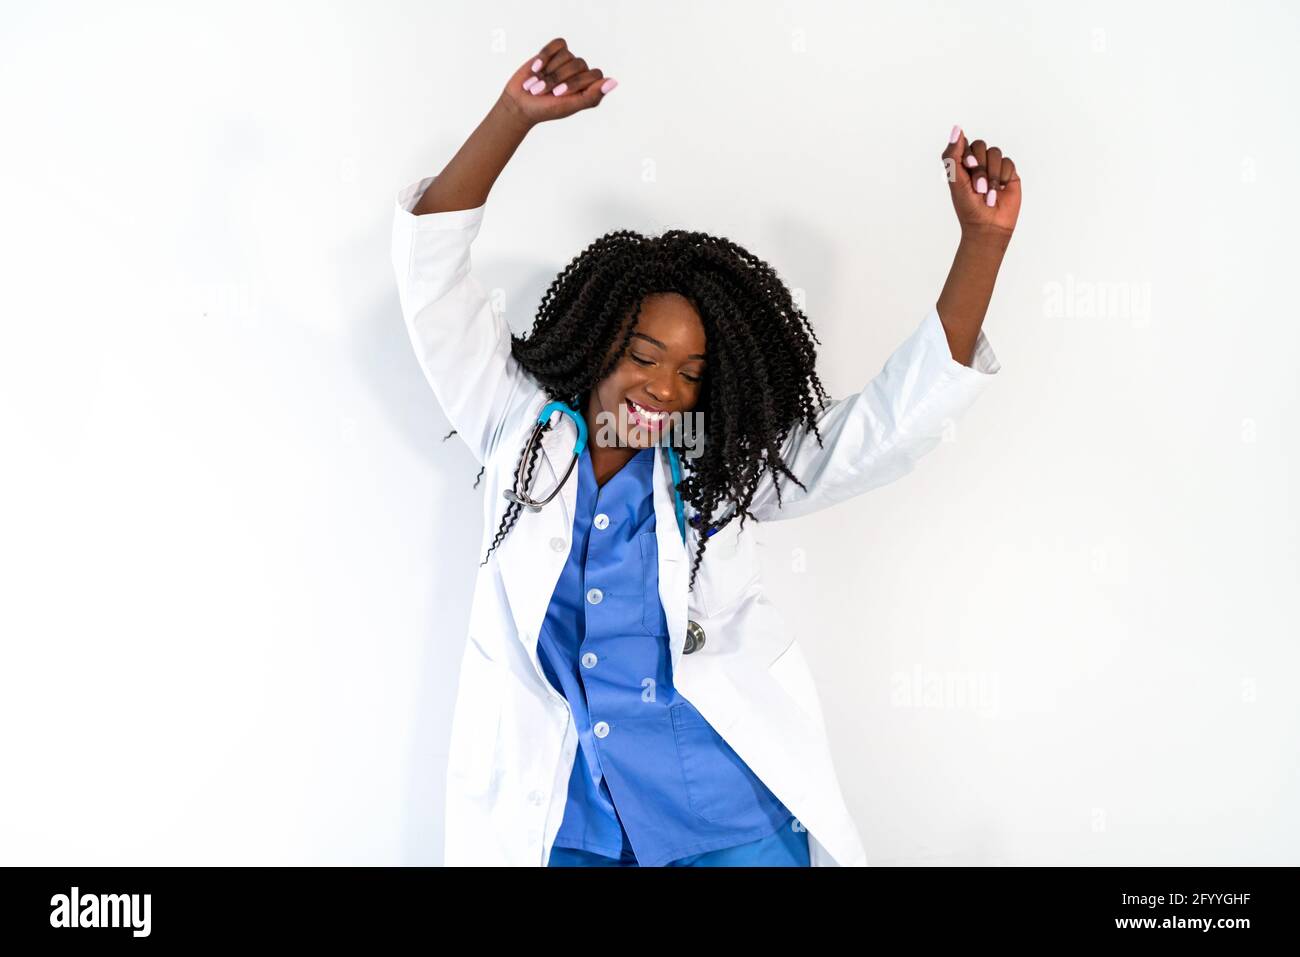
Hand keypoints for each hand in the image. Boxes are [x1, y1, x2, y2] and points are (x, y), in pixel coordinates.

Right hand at [497, 37, 616, 127]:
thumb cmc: (546, 109)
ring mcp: (568, 62)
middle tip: (542, 91)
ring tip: (537, 83)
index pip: (594, 74)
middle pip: (579, 64)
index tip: (557, 94)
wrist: (520, 103)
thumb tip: (613, 81)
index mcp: (590, 88)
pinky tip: (536, 67)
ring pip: (567, 55)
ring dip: (549, 70)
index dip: (574, 82)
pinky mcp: (554, 52)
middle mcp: (582, 73)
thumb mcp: (570, 106)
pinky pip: (558, 44)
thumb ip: (593, 96)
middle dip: (557, 78)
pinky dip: (545, 55)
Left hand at [942, 126, 1020, 242]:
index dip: (967, 154)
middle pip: (980, 145)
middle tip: (977, 187)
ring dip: (991, 175)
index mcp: (961, 164)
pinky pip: (1008, 162)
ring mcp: (994, 167)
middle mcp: (978, 163)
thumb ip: (953, 155)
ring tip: (988, 194)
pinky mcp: (1009, 173)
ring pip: (995, 153)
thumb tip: (957, 128)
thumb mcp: (955, 180)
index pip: (964, 144)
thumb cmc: (968, 207)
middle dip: (979, 167)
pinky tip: (1000, 190)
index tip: (968, 167)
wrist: (988, 226)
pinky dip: (1002, 177)